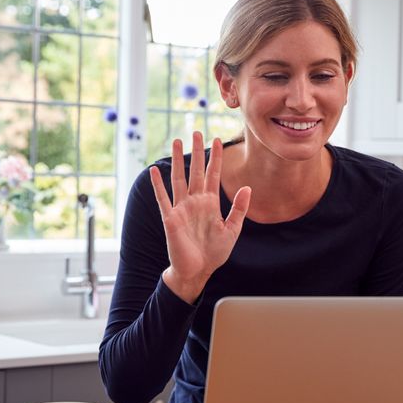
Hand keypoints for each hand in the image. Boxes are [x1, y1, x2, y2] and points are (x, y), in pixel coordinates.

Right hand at [150, 132, 250, 302]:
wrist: (198, 271)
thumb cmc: (214, 252)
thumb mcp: (232, 229)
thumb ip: (239, 208)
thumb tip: (247, 187)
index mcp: (210, 203)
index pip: (213, 175)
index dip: (215, 158)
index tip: (218, 140)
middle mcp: (195, 202)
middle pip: (195, 171)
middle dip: (197, 151)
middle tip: (197, 131)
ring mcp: (182, 208)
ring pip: (179, 179)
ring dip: (178, 160)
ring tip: (177, 140)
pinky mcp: (170, 218)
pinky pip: (163, 199)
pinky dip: (158, 185)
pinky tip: (155, 170)